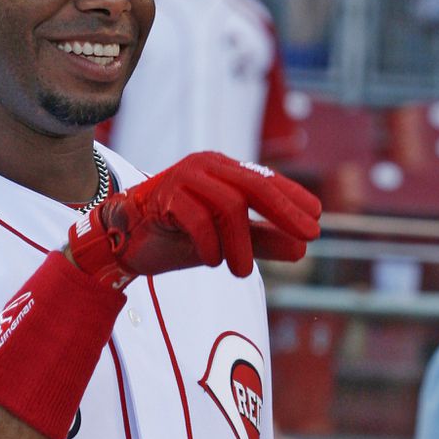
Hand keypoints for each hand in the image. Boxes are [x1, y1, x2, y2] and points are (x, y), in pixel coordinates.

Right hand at [67, 152, 320, 286]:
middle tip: (308, 238)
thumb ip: (261, 242)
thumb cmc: (175, 236)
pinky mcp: (164, 195)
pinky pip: (198, 219)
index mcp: (222, 170)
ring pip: (229, 205)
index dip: (294, 198)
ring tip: (242, 272)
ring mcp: (184, 177)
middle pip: (255, 185)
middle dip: (284, 213)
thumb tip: (302, 250)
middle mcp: (206, 166)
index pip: (266, 179)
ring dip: (241, 244)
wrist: (121, 242)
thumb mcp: (226, 242)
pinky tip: (211, 262)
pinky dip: (210, 245)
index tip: (317, 221)